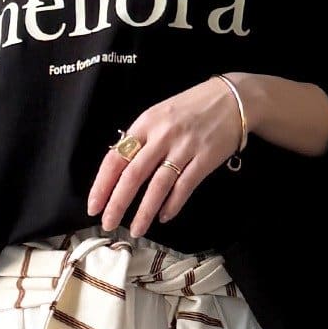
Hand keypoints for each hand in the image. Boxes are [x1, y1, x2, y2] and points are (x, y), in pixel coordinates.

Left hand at [87, 75, 244, 237]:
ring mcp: (184, 147)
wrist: (233, 98)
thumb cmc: (193, 107)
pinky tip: (163, 217)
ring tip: (136, 230)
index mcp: (146, 123)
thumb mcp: (160, 114)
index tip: (94, 205)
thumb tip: (121, 169)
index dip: (102, 184)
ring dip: (144, 212)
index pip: (116, 157)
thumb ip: (142, 138)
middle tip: (108, 224)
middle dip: (118, 204)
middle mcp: (162, 135)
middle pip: (133, 175)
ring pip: (158, 186)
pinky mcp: (205, 159)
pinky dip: (172, 205)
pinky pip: (184, 186)